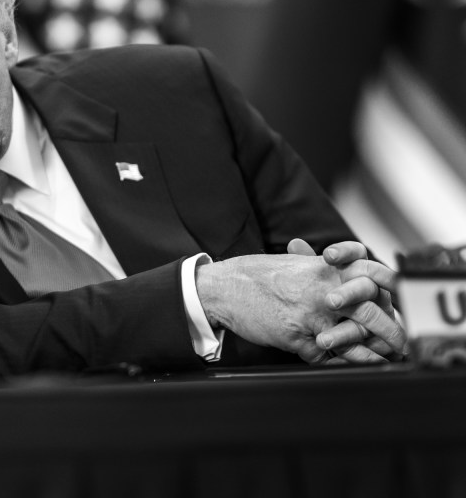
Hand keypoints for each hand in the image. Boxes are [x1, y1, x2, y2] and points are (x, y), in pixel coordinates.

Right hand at [195, 251, 403, 364]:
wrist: (224, 288)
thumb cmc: (257, 275)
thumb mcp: (293, 264)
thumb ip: (322, 269)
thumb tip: (350, 273)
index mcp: (324, 268)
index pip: (371, 273)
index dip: (392, 287)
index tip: (404, 299)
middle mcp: (322, 289)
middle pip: (370, 310)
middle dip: (391, 330)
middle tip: (400, 341)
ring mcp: (310, 314)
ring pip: (353, 337)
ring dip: (371, 351)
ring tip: (384, 358)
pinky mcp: (297, 336)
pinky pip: (327, 354)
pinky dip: (343, 360)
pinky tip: (355, 364)